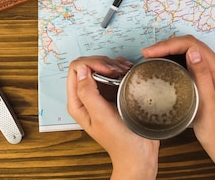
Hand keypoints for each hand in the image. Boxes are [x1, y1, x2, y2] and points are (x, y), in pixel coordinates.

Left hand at [67, 56, 159, 179]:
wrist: (138, 152)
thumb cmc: (120, 140)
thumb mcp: (101, 116)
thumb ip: (88, 93)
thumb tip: (82, 70)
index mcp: (77, 102)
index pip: (76, 70)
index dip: (92, 64)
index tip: (109, 71)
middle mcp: (86, 96)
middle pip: (87, 65)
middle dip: (103, 63)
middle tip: (118, 71)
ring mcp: (100, 94)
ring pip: (99, 66)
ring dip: (112, 64)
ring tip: (125, 71)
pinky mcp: (113, 93)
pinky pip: (112, 72)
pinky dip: (120, 68)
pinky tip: (128, 72)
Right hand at [143, 35, 214, 179]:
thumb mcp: (208, 104)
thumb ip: (202, 76)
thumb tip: (193, 51)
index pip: (193, 45)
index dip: (169, 45)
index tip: (150, 52)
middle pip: (191, 45)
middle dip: (167, 45)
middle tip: (146, 53)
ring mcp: (213, 70)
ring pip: (189, 51)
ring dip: (170, 50)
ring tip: (150, 56)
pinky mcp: (208, 76)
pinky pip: (190, 60)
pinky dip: (175, 58)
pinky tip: (163, 63)